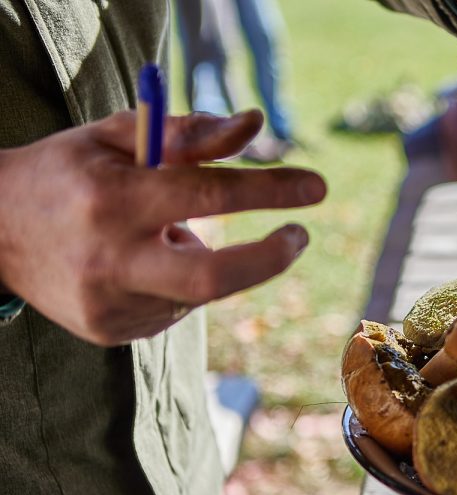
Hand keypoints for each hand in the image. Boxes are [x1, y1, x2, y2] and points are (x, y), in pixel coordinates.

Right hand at [0, 110, 325, 345]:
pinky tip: (135, 264)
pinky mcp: (110, 332)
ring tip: (157, 234)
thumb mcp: (117, 136)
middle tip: (297, 236)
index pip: (208, 193)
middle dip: (270, 258)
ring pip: (197, 290)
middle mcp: (110, 258)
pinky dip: (175, 283)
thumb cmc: (68, 172)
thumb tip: (256, 127)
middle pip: (215, 275)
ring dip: (201, 258)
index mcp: (112, 198)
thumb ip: (187, 133)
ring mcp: (109, 304)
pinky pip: (173, 309)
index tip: (315, 186)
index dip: (270, 191)